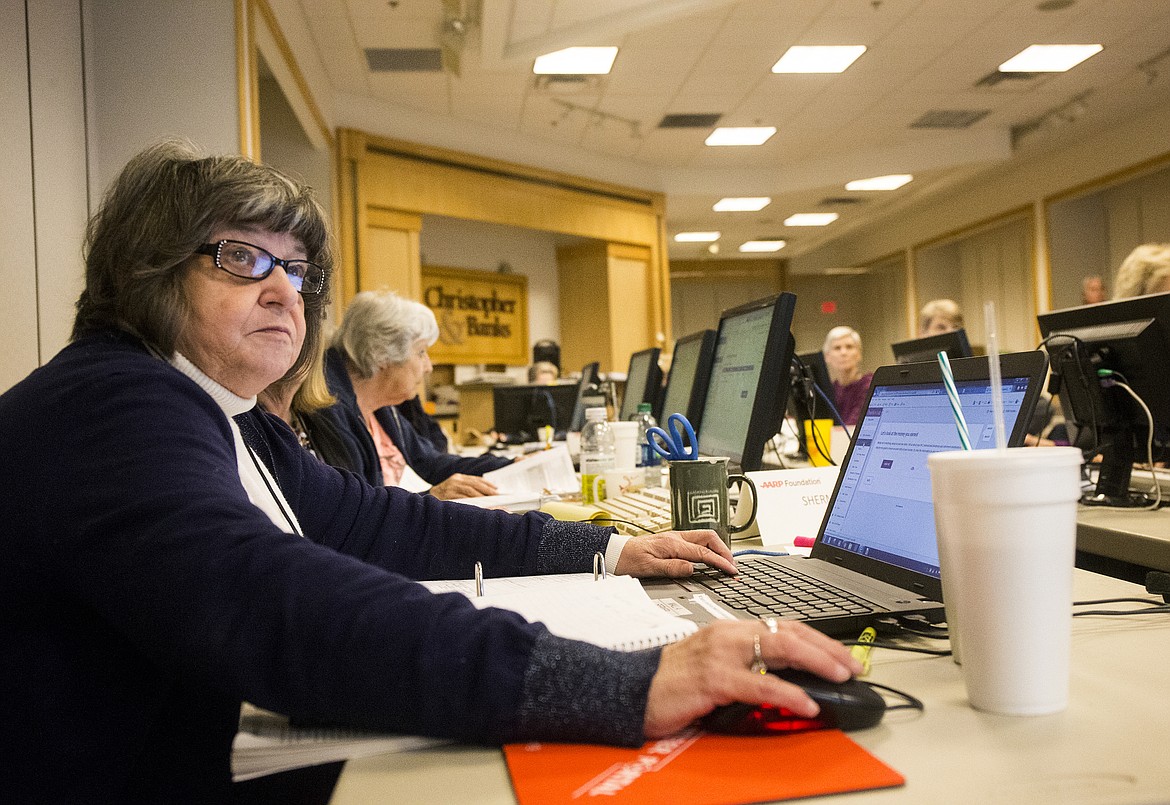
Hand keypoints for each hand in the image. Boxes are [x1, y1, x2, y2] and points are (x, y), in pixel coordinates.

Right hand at [428, 474, 498, 499]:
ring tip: (490, 500)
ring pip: (469, 491)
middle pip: (474, 484)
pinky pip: (462, 498)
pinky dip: (471, 501)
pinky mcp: (447, 495)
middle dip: (487, 490)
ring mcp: (451, 487)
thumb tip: (486, 493)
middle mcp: (455, 480)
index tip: (497, 488)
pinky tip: (478, 504)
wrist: (428, 498)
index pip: (476, 479)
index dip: (487, 484)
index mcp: (458, 477)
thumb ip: (467, 488)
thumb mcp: (455, 487)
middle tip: (497, 495)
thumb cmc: (445, 495)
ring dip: (481, 496)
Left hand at [613, 530, 736, 577]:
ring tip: (725, 561)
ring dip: (717, 547)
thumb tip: (692, 569)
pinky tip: (710, 556)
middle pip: (709, 538)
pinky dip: (708, 547)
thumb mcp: (649, 568)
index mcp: (672, 544)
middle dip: (724, 550)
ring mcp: (674, 537)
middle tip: (732, 565)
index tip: (731, 570)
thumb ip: (672, 568)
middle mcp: (675, 537)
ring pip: (704, 537)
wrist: (615, 553)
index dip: (720, 562)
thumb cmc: (629, 560)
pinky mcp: (672, 540)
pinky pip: (696, 541)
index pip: (703, 552)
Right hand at [642, 620, 862, 737]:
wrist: (630, 689)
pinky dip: (788, 693)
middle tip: (853, 664)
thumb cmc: (670, 680)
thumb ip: (744, 664)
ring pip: (780, 649)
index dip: (817, 639)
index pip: (783, 626)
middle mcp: (728, 635)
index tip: (842, 654)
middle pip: (788, 632)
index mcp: (729, 630)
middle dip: (827, 647)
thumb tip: (783, 678)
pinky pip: (760, 685)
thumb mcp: (712, 664)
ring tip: (840, 675)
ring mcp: (720, 654)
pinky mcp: (713, 679)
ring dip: (817, 662)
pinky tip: (806, 703)